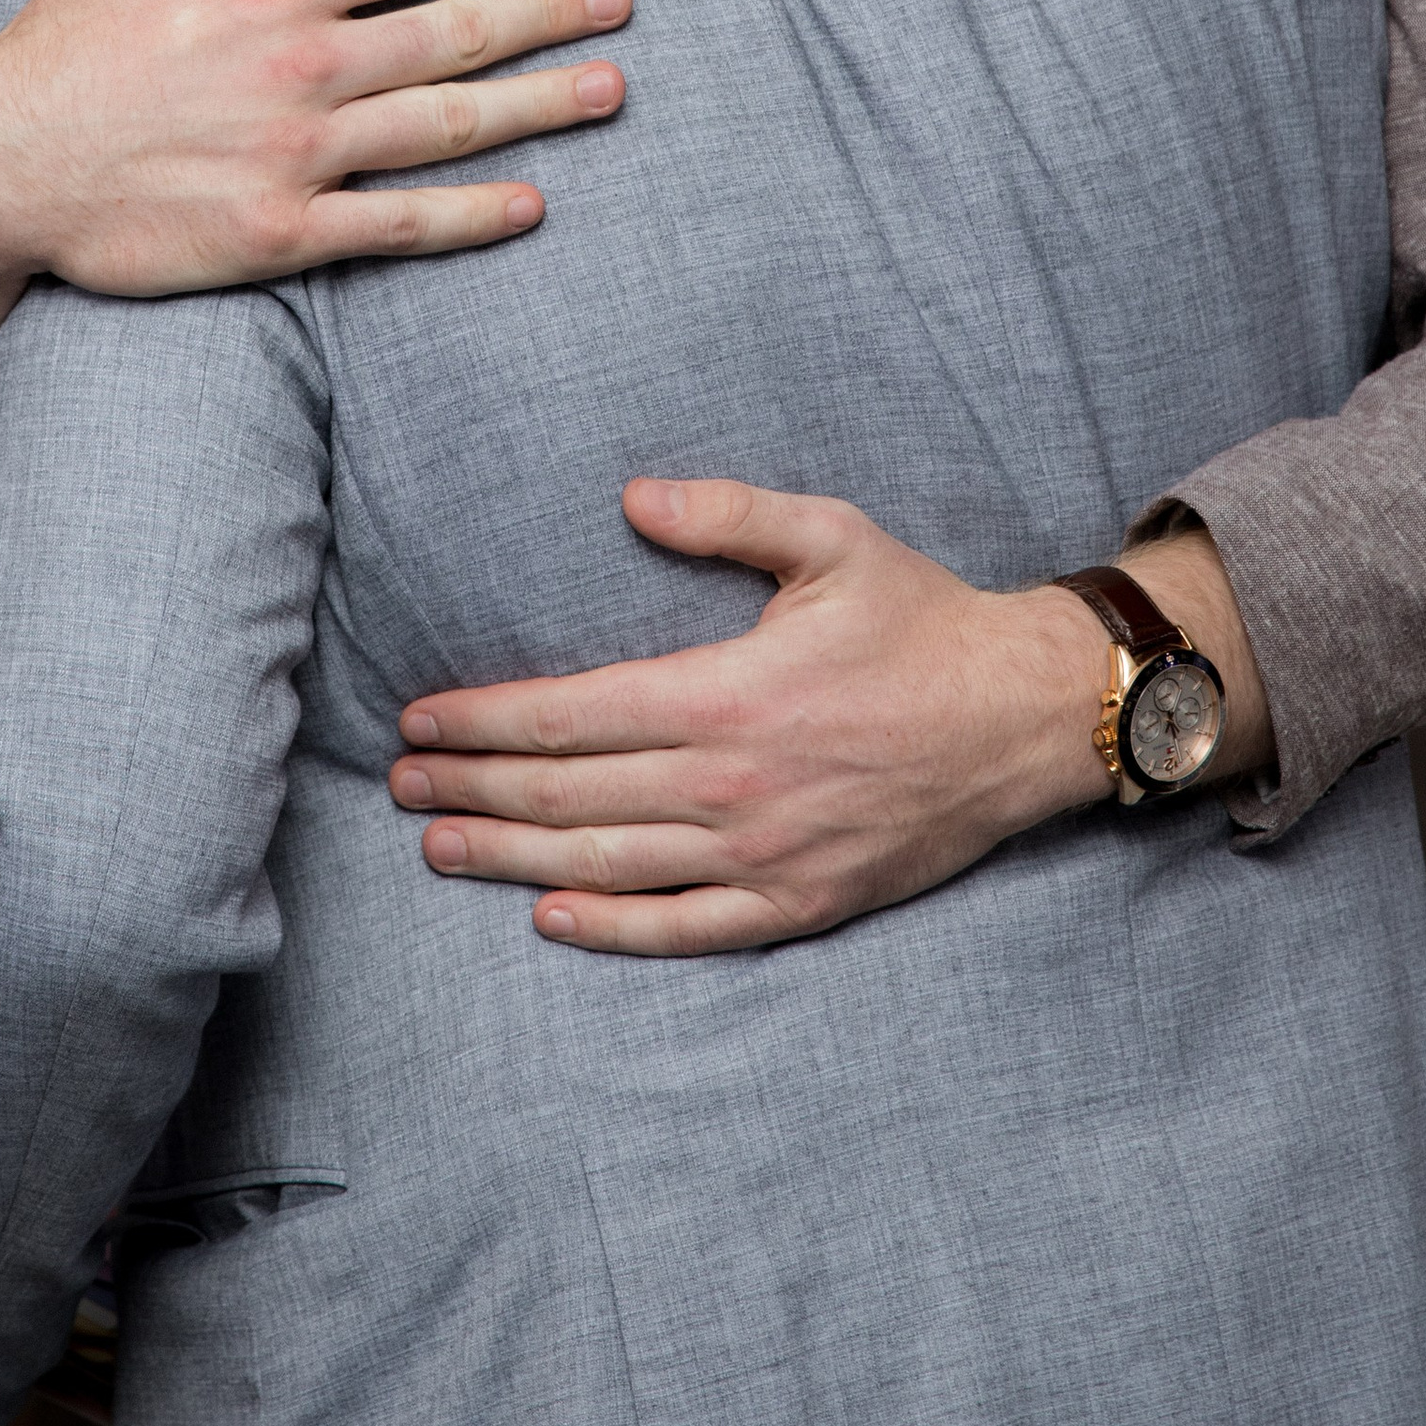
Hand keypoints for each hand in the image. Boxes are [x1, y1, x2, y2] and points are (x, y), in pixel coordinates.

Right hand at [0, 0, 631, 439]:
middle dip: (548, 13)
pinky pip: (400, 223)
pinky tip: (533, 201)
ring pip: (447, 124)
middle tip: (621, 0)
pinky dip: (473, 214)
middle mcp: (302, 67)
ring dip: (538, 105)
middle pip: (455, 34)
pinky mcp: (282, 231)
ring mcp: (298, 155)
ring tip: (610, 88)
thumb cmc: (65, 45)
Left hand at [387, 484, 1268, 952]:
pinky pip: (688, 927)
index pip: (572, 717)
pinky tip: (550, 918)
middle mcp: (736, 784)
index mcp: (729, 694)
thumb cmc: (919, 617)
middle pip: (572, 797)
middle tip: (401, 786)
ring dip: (513, 859)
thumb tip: (630, 497)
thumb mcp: (830, 537)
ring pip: (611, 866)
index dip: (485, 723)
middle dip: (474, 791)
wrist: (1024, 715)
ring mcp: (767, 853)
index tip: (419, 722)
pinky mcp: (801, 900)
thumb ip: (726, 515)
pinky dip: (613, 928)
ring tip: (440, 848)